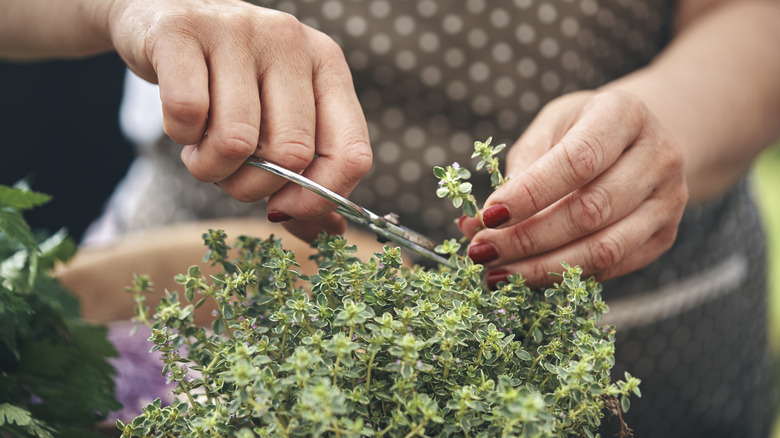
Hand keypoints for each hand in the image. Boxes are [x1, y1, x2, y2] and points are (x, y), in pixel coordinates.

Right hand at [107, 0, 371, 237]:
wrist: (163, 16)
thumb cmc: (231, 82)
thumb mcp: (278, 118)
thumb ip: (307, 175)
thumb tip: (332, 233)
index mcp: (328, 66)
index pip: (350, 153)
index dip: (318, 198)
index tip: (283, 210)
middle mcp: (291, 43)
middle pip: (290, 155)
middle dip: (252, 187)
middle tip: (230, 175)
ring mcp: (239, 31)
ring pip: (237, 142)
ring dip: (211, 168)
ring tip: (202, 151)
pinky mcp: (182, 31)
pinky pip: (188, 115)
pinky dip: (179, 137)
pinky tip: (182, 125)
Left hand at [459, 90, 687, 287]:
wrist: (639, 138)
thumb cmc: (580, 130)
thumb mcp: (548, 129)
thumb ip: (517, 171)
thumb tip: (475, 226)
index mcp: (624, 114)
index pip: (578, 161)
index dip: (530, 194)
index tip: (487, 217)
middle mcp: (658, 156)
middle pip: (591, 211)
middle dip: (527, 239)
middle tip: (482, 252)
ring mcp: (668, 200)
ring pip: (604, 248)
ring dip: (542, 268)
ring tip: (497, 273)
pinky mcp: (665, 236)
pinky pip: (612, 266)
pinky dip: (564, 276)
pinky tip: (526, 276)